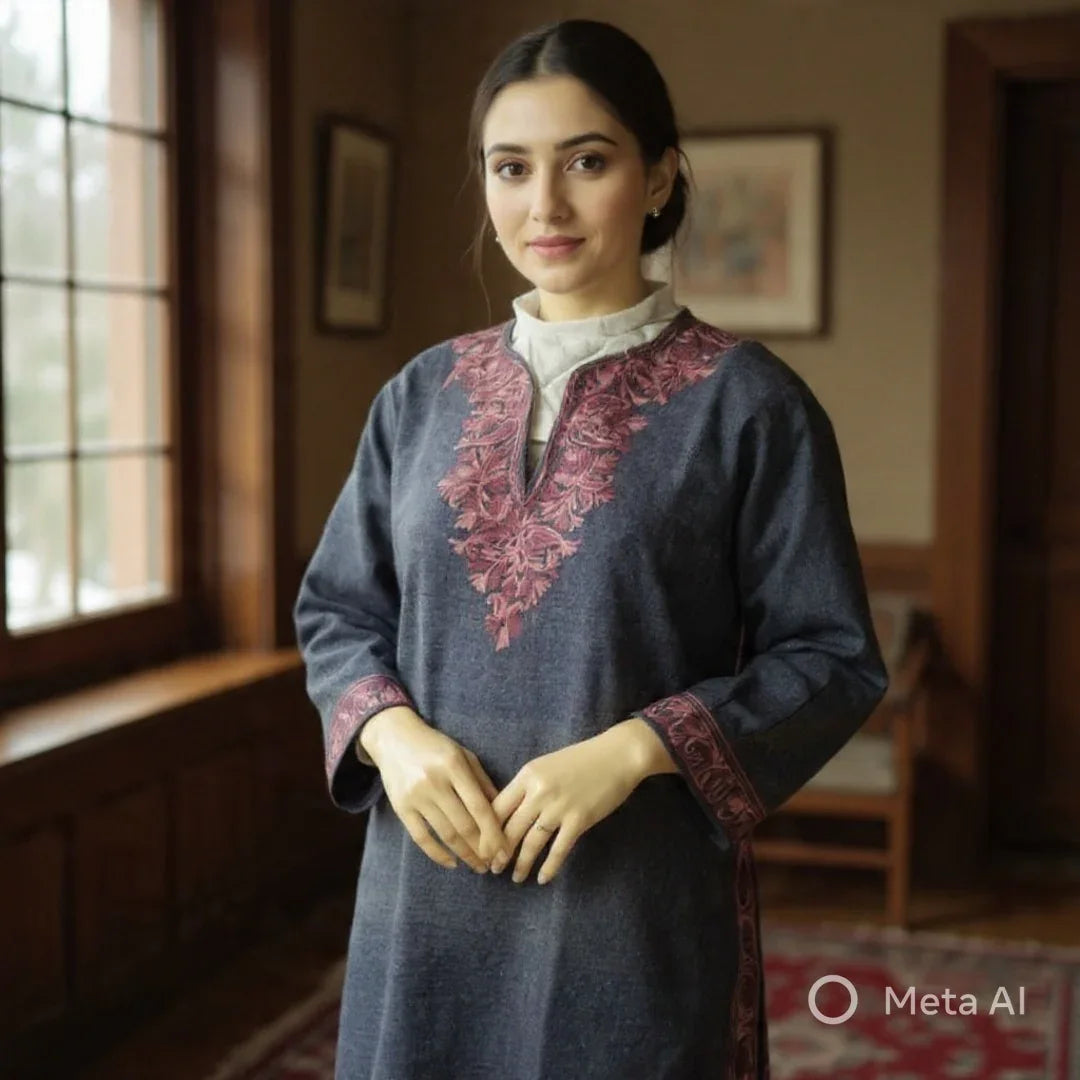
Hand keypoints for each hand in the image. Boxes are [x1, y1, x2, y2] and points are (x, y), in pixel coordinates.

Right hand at [363, 706, 511, 874]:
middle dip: (481, 849)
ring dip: (464, 854)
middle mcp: (435, 782)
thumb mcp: (464, 755)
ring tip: (477, 866)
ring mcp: (416, 796)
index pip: (479, 807)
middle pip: (463, 824)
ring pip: (445, 833)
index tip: (504, 851)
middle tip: (494, 864)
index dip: (494, 833)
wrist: (394, 738)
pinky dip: (437, 854)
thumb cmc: (435, 746)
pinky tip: (452, 862)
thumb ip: (482, 782)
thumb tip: (503, 812)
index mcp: (454, 766)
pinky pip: (421, 837)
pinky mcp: (401, 807)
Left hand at [490, 731, 642, 884]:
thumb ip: (526, 787)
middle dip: (499, 852)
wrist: (617, 755)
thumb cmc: (581, 759)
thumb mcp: (545, 766)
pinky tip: (543, 878)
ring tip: (515, 877)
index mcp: (526, 775)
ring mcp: (559, 807)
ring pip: (532, 842)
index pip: (496, 808)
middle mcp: (538, 792)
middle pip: (510, 828)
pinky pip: (559, 849)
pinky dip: (550, 866)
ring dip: (521, 863)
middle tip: (493, 867)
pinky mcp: (579, 820)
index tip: (481, 847)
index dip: (486, 831)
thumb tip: (507, 814)